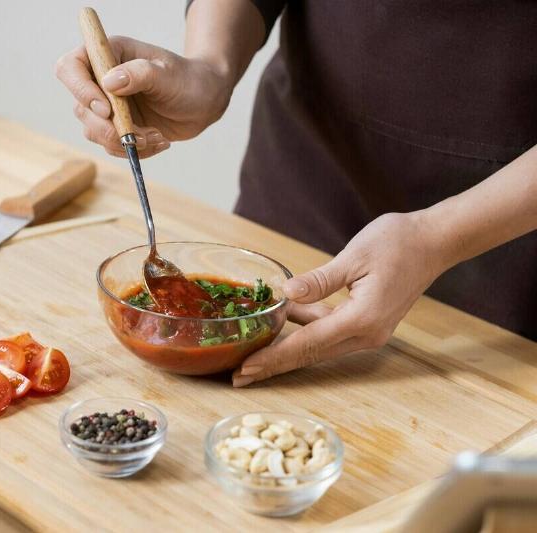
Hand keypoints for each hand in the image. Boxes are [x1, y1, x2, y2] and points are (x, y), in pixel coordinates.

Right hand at [55, 36, 232, 157]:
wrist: (204, 103)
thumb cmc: (189, 80)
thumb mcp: (168, 74)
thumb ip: (140, 74)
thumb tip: (109, 81)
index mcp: (109, 56)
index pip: (71, 68)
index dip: (80, 89)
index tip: (106, 108)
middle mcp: (102, 81)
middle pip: (80, 108)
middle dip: (107, 128)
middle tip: (135, 134)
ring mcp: (108, 107)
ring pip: (94, 132)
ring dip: (124, 142)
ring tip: (156, 137)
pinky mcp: (117, 128)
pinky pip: (112, 147)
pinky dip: (134, 151)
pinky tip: (158, 142)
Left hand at [233, 213, 448, 386]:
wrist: (434, 242)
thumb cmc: (398, 242)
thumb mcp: (354, 256)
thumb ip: (319, 280)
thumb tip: (286, 294)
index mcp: (362, 319)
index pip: (307, 345)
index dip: (274, 358)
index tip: (246, 369)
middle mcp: (366, 335)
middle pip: (309, 356)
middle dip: (273, 366)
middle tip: (238, 377)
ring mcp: (368, 332)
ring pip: (317, 347)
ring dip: (286, 351)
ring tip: (252, 358)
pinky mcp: (367, 324)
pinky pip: (329, 333)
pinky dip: (305, 330)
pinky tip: (282, 321)